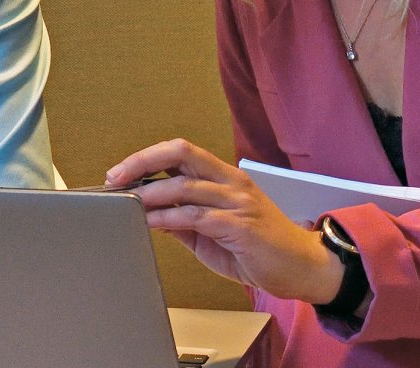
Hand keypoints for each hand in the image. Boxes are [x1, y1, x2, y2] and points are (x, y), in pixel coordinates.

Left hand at [105, 140, 344, 304]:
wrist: (304, 268)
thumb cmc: (261, 251)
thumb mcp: (213, 234)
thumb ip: (185, 221)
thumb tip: (151, 215)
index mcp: (225, 177)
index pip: (181, 152)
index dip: (147, 158)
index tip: (120, 173)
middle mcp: (231, 181)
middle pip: (181, 152)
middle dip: (142, 162)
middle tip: (114, 178)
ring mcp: (237, 201)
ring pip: (184, 183)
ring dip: (149, 194)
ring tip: (125, 203)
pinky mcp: (240, 225)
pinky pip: (196, 215)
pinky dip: (168, 217)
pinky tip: (151, 223)